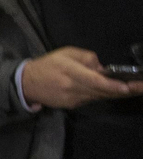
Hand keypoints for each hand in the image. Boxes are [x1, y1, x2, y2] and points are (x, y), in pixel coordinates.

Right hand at [20, 47, 142, 109]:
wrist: (27, 83)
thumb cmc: (48, 64)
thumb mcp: (66, 52)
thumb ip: (87, 58)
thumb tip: (103, 68)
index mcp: (69, 71)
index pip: (94, 80)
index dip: (112, 85)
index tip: (128, 86)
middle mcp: (72, 87)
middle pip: (102, 91)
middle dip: (125, 90)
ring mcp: (72, 99)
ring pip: (100, 97)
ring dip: (118, 93)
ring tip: (137, 89)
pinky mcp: (72, 105)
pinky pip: (93, 99)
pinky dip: (105, 95)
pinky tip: (116, 91)